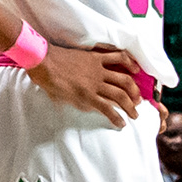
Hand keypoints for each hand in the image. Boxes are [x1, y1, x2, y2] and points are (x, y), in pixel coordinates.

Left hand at [27, 40, 147, 128]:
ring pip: (124, 80)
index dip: (117, 118)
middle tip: (136, 113)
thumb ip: (78, 103)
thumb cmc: (48, 81)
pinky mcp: (96, 58)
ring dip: (134, 90)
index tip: (123, 124)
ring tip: (139, 97)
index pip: (107, 110)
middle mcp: (96, 84)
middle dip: (131, 106)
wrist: (42, 61)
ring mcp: (98, 70)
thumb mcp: (62, 99)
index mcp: (86, 96)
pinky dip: (129, 62)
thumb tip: (91, 107)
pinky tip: (136, 69)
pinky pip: (117, 58)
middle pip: (121, 96)